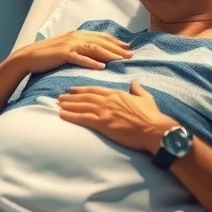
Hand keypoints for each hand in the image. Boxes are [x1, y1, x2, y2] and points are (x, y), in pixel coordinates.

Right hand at [14, 30, 133, 73]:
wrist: (29, 56)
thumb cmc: (49, 54)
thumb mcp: (67, 48)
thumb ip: (81, 48)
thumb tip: (96, 53)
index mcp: (78, 34)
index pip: (102, 36)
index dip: (116, 41)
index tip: (129, 47)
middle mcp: (76, 36)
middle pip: (101, 42)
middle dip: (118, 48)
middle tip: (131, 54)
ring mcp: (70, 44)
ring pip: (94, 48)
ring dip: (110, 54)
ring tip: (121, 60)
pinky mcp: (63, 54)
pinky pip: (80, 58)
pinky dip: (91, 62)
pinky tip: (101, 67)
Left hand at [56, 80, 177, 153]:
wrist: (154, 129)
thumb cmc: (151, 116)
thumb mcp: (146, 98)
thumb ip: (137, 89)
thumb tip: (134, 81)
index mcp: (117, 94)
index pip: (95, 90)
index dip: (82, 89)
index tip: (72, 89)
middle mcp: (108, 100)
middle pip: (85, 97)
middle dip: (71, 97)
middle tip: (60, 97)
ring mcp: (105, 111)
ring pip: (82, 106)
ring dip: (68, 105)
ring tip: (57, 105)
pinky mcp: (103, 123)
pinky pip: (83, 118)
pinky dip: (71, 116)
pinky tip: (62, 115)